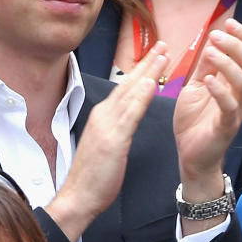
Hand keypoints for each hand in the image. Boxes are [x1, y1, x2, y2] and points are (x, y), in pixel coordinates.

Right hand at [47, 45, 166, 241]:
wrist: (78, 197)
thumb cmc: (93, 177)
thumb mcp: (106, 146)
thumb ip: (116, 129)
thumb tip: (125, 120)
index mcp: (103, 117)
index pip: (125, 88)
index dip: (141, 70)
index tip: (155, 55)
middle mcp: (103, 115)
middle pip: (128, 83)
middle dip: (147, 62)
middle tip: (163, 44)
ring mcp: (107, 126)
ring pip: (130, 92)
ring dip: (148, 71)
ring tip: (163, 54)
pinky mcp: (112, 139)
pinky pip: (129, 114)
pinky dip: (140, 96)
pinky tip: (150, 83)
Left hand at [173, 17, 241, 186]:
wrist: (191, 154)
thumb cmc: (195, 120)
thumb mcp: (196, 85)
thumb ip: (205, 66)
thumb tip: (212, 41)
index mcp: (236, 83)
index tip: (229, 22)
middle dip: (236, 45)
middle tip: (217, 35)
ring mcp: (237, 111)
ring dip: (228, 63)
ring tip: (210, 52)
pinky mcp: (227, 127)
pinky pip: (230, 107)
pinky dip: (220, 91)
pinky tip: (209, 80)